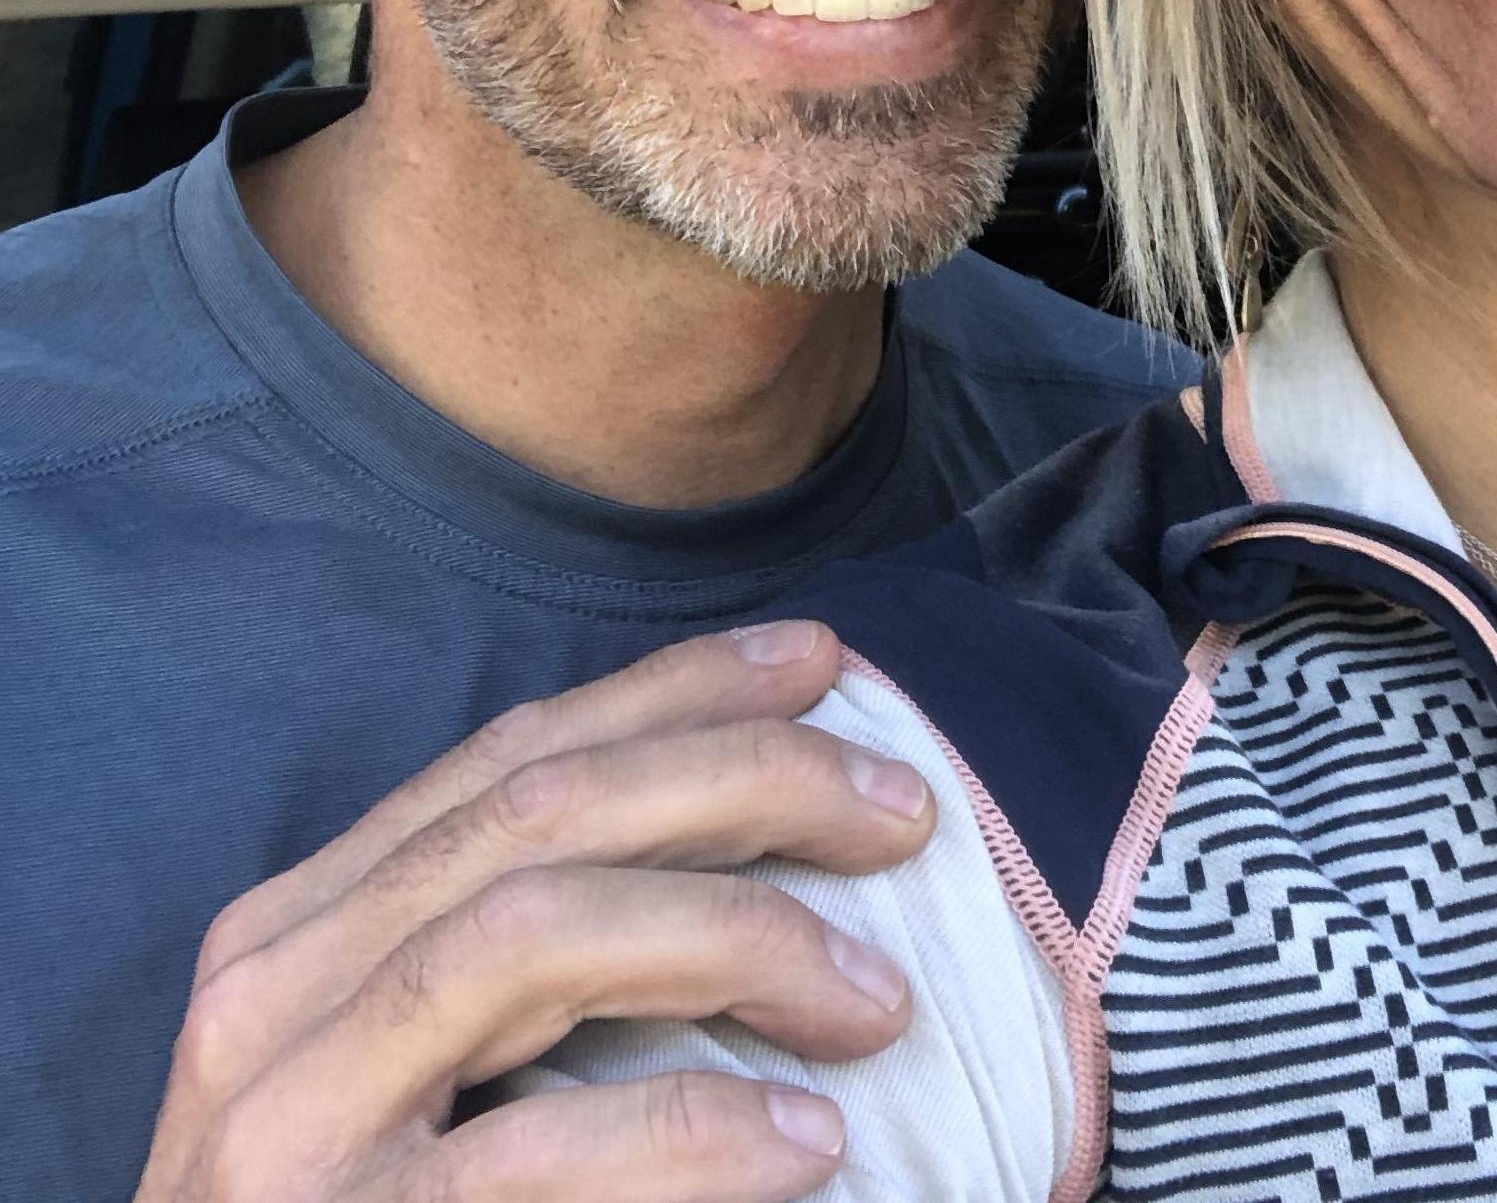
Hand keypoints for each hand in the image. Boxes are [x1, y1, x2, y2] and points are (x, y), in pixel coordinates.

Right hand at [134, 620, 934, 1201]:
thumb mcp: (413, 1056)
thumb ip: (522, 939)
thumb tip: (740, 820)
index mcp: (301, 929)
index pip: (514, 757)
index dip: (676, 692)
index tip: (822, 663)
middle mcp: (273, 995)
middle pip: (543, 814)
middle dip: (748, 781)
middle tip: (905, 809)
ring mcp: (286, 1121)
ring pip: (537, 933)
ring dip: (740, 938)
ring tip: (881, 997)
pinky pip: (538, 1152)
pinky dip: (692, 1133)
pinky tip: (807, 1145)